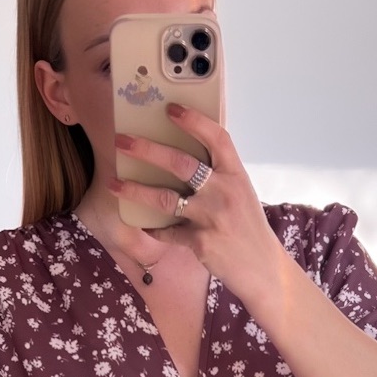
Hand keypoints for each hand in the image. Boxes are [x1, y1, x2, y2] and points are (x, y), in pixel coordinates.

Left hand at [109, 102, 282, 305]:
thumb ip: (218, 175)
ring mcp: (212, 218)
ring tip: (113, 184)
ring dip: (135, 190)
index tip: (170, 109)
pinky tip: (141, 223)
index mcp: (236, 175)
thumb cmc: (247, 227)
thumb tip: (181, 157)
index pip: (217, 138)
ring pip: (165, 198)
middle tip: (122, 141)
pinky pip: (167, 231)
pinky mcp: (200, 242)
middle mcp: (224, 192)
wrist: (262, 268)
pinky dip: (152, 228)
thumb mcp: (241, 194)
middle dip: (147, 150)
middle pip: (181, 163)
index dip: (194, 121)